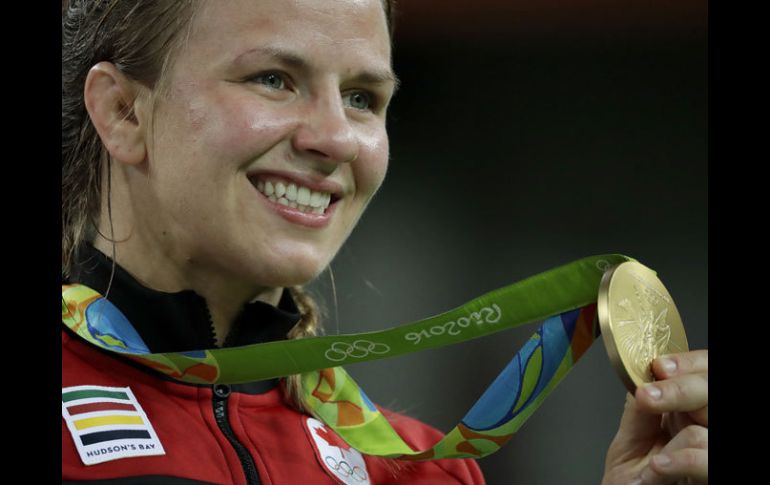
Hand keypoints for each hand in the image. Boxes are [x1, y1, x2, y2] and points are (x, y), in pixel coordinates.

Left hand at [601, 350, 707, 484]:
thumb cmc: (632, 478)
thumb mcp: (630, 437)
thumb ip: (641, 408)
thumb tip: (643, 376)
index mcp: (688, 410)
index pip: (704, 373)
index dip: (689, 364)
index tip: (661, 366)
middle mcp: (705, 427)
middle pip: (710, 392)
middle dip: (681, 389)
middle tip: (647, 397)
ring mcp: (709, 452)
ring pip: (706, 429)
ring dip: (675, 437)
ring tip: (651, 449)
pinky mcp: (709, 476)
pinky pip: (707, 459)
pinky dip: (683, 461)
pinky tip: (659, 465)